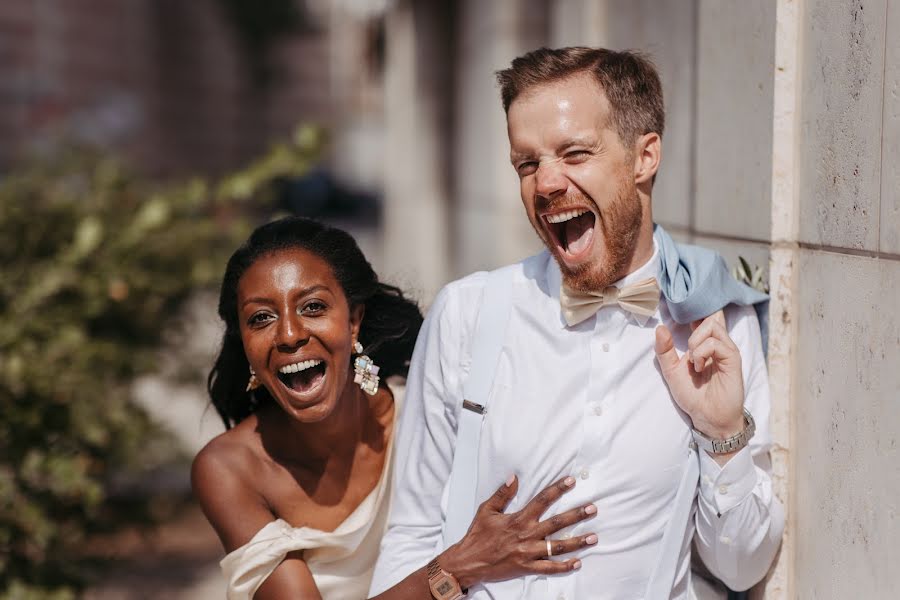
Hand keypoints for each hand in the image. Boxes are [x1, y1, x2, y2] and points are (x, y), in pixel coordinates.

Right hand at [439, 475, 596, 588]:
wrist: (469, 562)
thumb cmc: (477, 535)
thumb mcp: (487, 510)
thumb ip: (502, 494)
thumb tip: (514, 477)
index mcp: (519, 519)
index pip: (542, 500)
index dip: (558, 489)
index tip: (571, 481)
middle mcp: (527, 535)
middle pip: (557, 523)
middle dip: (577, 515)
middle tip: (593, 509)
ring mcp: (529, 553)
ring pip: (558, 547)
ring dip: (578, 542)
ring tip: (594, 537)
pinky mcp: (527, 568)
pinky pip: (550, 568)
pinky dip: (564, 566)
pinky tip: (578, 562)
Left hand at [654, 310, 744, 441]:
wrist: (706, 417)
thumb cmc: (692, 395)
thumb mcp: (671, 371)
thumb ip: (664, 350)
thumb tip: (660, 328)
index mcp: (704, 344)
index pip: (703, 318)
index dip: (693, 314)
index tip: (682, 321)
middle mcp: (718, 345)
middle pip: (708, 318)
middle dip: (692, 332)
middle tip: (688, 353)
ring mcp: (727, 351)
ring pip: (712, 326)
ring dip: (696, 342)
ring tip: (693, 362)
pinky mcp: (733, 360)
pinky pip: (717, 344)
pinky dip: (702, 352)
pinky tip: (699, 367)